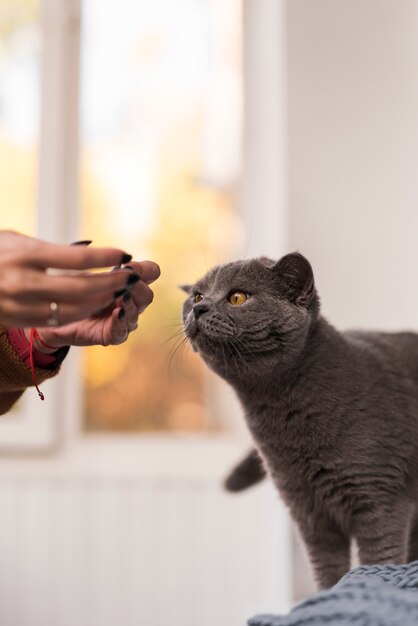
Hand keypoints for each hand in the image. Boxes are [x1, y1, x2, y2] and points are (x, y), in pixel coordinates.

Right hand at [0, 230, 136, 326]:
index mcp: (24, 255)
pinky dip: (81, 313)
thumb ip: (48, 247)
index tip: (124, 253)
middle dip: (111, 283)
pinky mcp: (19, 320)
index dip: (104, 258)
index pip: (75, 258)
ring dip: (101, 301)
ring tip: (118, 291)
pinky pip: (58, 320)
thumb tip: (86, 252)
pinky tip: (95, 304)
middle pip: (80, 288)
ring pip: (73, 310)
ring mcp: (20, 305)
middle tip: (130, 276)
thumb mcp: (14, 239)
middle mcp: (23, 282)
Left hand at [29, 261, 159, 348]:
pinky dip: (121, 321)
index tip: (128, 265)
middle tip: (127, 280)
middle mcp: (130, 301)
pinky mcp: (112, 335)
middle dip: (138, 286)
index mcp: (127, 282)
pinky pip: (122, 330)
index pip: (151, 273)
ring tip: (121, 296)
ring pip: (137, 312)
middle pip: (148, 294)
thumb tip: (88, 244)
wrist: (53, 319)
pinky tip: (117, 313)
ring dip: (130, 302)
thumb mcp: (78, 271)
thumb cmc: (68, 290)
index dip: (145, 269)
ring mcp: (123, 319)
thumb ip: (87, 260)